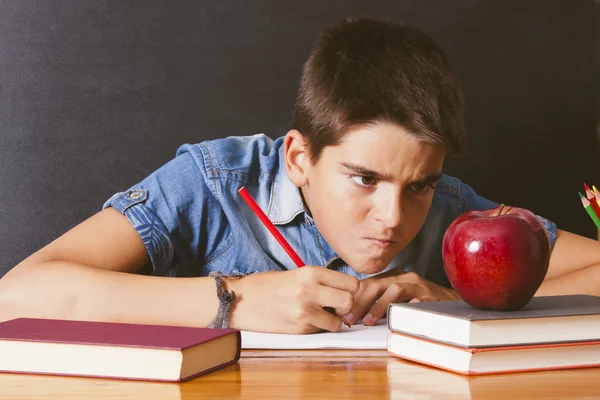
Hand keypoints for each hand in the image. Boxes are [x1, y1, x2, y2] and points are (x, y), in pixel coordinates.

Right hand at [227, 266, 358, 333]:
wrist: (240, 300)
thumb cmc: (267, 285)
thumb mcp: (296, 274)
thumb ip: (320, 281)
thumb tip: (343, 292)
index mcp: (311, 272)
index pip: (351, 283)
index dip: (351, 290)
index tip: (343, 293)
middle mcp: (310, 290)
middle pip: (349, 301)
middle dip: (346, 307)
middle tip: (335, 307)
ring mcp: (304, 311)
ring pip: (338, 322)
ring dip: (332, 321)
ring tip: (319, 315)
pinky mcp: (298, 328)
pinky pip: (320, 331)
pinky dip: (317, 328)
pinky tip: (303, 320)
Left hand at [343, 269, 458, 326]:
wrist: (455, 304)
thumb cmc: (422, 303)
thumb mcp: (398, 298)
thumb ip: (379, 300)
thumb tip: (352, 314)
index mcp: (394, 276)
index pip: (367, 283)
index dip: (352, 298)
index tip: (340, 313)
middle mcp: (405, 277)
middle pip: (376, 285)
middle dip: (359, 302)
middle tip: (349, 319)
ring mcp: (419, 286)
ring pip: (394, 290)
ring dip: (378, 306)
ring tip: (368, 321)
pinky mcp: (431, 297)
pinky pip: (416, 302)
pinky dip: (404, 310)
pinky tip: (395, 320)